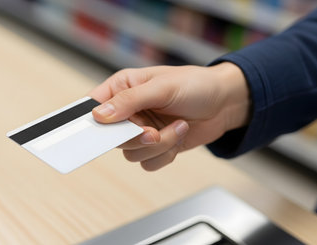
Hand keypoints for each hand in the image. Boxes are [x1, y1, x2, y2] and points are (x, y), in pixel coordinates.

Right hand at [89, 62, 250, 170]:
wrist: (226, 102)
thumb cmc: (195, 84)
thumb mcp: (162, 87)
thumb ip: (129, 100)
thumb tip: (100, 115)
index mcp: (122, 88)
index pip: (93, 107)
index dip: (91, 121)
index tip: (98, 132)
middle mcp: (128, 111)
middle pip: (111, 137)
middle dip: (136, 137)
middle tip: (152, 131)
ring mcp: (140, 130)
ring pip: (131, 153)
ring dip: (159, 145)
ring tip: (177, 126)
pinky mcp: (155, 146)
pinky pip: (148, 162)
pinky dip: (166, 154)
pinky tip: (179, 135)